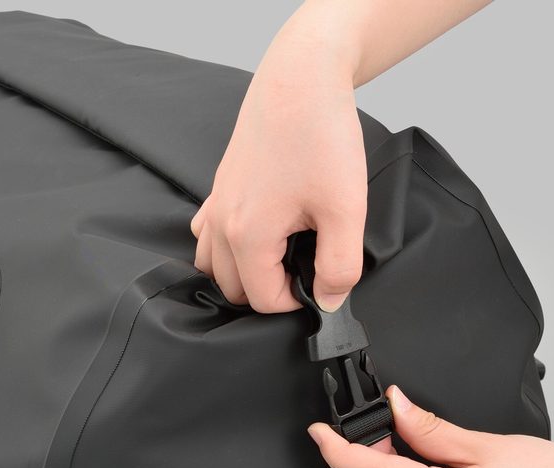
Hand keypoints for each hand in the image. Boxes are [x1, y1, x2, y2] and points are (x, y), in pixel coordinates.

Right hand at [191, 3, 367, 312]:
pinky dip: (226, 248)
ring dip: (244, 273)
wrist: (300, 80)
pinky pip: (207, 235)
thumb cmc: (321, 135)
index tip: (322, 279)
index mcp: (247, 235)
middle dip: (269, 290)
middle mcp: (221, 225)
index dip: (297, 302)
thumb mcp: (346, 208)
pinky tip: (259, 234)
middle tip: (307, 268)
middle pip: (233, 289)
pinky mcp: (218, 188)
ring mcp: (215, 205)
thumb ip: (339, 266)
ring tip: (284, 257)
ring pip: (213, 266)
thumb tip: (328, 300)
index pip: (263, 301)